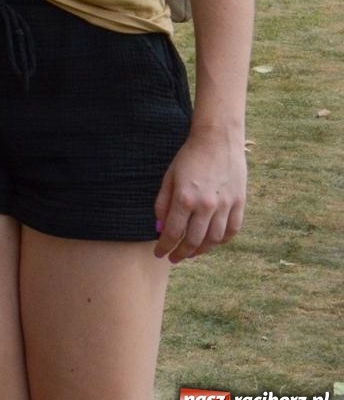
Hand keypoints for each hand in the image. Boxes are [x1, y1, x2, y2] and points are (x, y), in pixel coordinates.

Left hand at [153, 128, 245, 262]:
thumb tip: (161, 228)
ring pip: (214, 239)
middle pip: (194, 241)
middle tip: (174, 258)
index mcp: (185, 199)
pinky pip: (232, 230)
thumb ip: (163, 204)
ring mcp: (226, 206)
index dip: (164, 247)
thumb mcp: (168, 178)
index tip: (159, 253)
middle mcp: (206, 206)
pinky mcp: (240, 203)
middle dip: (182, 253)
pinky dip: (222, 240)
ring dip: (201, 250)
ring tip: (191, 252)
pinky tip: (212, 242)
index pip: (173, 233)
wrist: (217, 140)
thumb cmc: (188, 158)